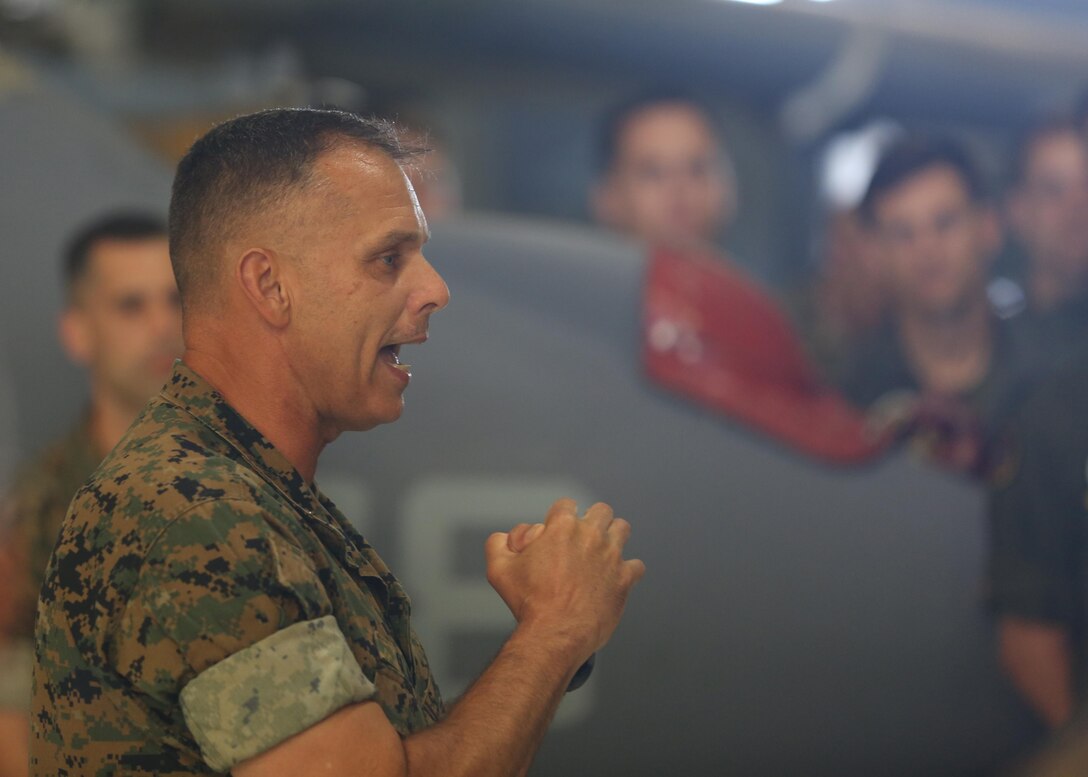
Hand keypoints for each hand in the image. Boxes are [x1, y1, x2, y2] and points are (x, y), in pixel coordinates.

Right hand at [485, 499, 644, 665]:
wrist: (555, 632)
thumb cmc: (529, 602)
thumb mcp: (499, 570)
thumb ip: (497, 544)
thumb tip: (501, 538)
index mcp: (562, 528)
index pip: (566, 505)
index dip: (560, 516)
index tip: (558, 529)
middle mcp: (590, 536)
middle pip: (601, 510)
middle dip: (593, 519)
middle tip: (584, 537)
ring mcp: (611, 556)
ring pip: (622, 529)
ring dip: (613, 536)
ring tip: (603, 551)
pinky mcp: (624, 578)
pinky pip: (636, 566)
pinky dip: (628, 571)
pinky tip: (616, 579)